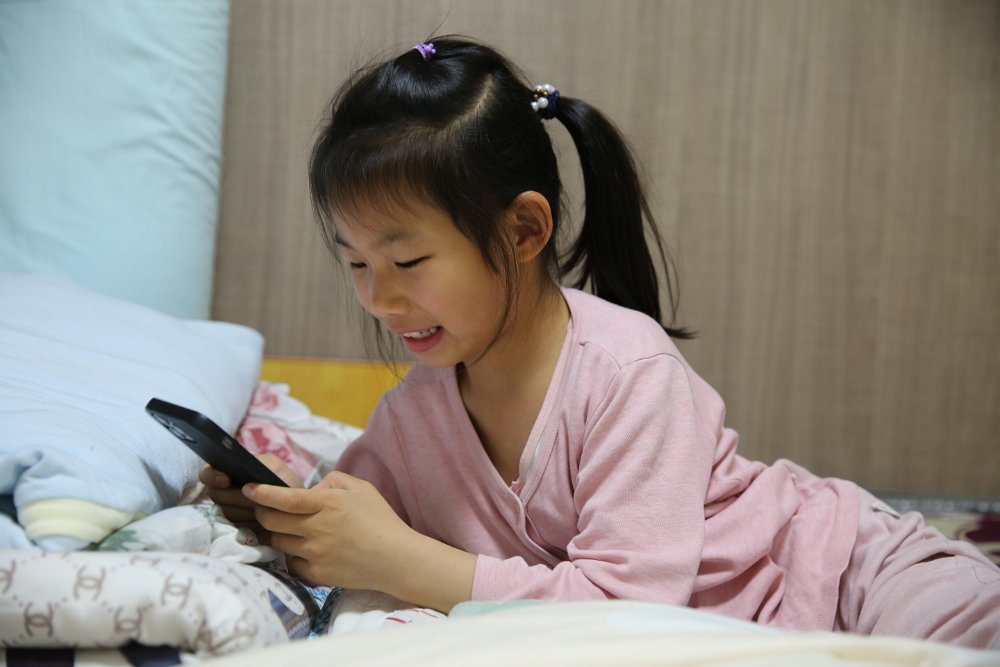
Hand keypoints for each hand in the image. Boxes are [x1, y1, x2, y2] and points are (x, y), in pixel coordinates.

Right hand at [199, 454, 302, 527]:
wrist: (297, 511)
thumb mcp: (276, 468)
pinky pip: (231, 527)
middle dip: (234, 497)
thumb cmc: (285, 485)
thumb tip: (241, 478)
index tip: (226, 481)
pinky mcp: (234, 527)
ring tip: (258, 510)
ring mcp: (228, 509)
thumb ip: (259, 464)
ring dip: (242, 512)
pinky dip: (245, 524)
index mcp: (231, 472)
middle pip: (214, 494)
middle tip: (252, 501)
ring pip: (222, 511)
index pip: (208, 473)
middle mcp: (225, 490)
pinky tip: (257, 522)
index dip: (213, 476)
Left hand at [244, 471, 412, 591]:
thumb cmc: (380, 520)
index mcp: (328, 504)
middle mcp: (317, 529)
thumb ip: (333, 481)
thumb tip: (310, 490)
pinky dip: (292, 554)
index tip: (248, 488)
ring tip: (289, 529)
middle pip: (272, 521)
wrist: (395, 559)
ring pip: (278, 542)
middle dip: (262, 512)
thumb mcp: (362, 488)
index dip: (262, 493)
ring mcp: (315, 553)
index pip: (285, 498)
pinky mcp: (316, 574)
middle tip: (265, 509)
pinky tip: (304, 549)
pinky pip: (291, 563)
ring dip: (277, 533)